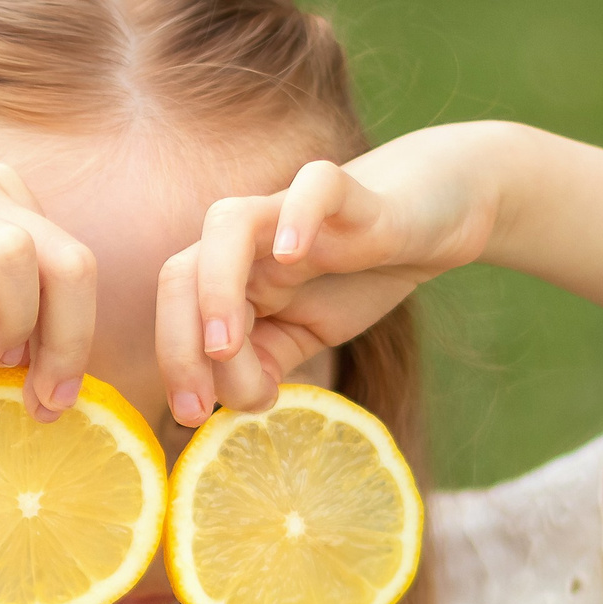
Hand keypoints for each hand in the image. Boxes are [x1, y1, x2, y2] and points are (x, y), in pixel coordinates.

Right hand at [0, 164, 96, 416]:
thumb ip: (0, 307)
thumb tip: (49, 366)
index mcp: (0, 195)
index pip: (74, 264)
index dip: (78, 337)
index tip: (57, 395)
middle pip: (66, 259)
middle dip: (69, 341)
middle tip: (49, 399)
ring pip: (15, 257)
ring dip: (18, 325)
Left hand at [155, 125, 505, 420]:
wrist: (427, 224)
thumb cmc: (356, 279)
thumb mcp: (304, 338)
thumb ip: (264, 367)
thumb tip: (231, 404)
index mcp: (229, 277)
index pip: (178, 313)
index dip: (175, 365)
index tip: (194, 417)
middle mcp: (247, 242)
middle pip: (181, 272)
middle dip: (178, 342)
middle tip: (199, 404)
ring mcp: (289, 211)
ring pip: (226, 224)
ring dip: (214, 287)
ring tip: (225, 345)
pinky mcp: (346, 192)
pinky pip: (313, 186)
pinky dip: (296, 215)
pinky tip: (292, 254)